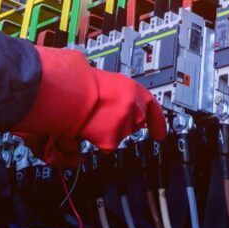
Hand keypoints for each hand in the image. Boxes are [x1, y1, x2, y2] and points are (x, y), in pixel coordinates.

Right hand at [16, 47, 163, 160]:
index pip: (153, 108)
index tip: (160, 134)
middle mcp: (133, 106)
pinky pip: (107, 145)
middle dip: (124, 124)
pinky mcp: (112, 138)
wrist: (68, 91)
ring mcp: (124, 123)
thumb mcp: (108, 82)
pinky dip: (97, 140)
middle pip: (136, 124)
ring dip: (108, 131)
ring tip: (92, 118)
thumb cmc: (81, 82)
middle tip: (106, 118)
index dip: (158, 123)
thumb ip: (121, 94)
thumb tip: (123, 103)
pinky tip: (89, 127)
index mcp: (133, 89)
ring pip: (120, 135)